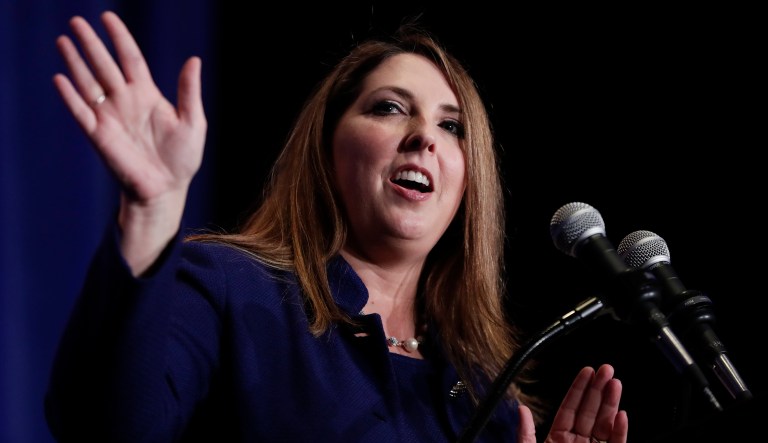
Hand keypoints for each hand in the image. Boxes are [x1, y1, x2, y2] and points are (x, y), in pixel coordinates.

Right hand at [53, 11, 206, 272]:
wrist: (167, 189)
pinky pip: (81, 112)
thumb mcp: (193, 121)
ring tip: (63, 41)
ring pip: (88, 83)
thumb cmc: (182, 158)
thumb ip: (189, 91)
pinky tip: (61, 79)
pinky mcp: (99, 135)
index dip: (119, 37)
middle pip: (104, 65)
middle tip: (77, 21)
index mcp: (147, 94)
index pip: (130, 58)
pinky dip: (70, 97)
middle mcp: (125, 101)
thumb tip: (194, 59)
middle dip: (91, 44)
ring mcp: (110, 116)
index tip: (108, 17)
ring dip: (75, 63)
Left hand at [518, 364, 627, 442]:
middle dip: (598, 389)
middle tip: (606, 369)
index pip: (569, 408)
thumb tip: (521, 409)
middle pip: (590, 412)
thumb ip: (525, 433)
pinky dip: (620, 431)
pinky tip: (621, 415)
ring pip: (605, 425)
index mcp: (557, 438)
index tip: (587, 371)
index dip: (579, 389)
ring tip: (615, 383)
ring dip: (611, 403)